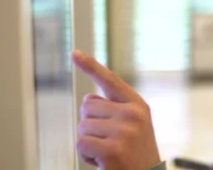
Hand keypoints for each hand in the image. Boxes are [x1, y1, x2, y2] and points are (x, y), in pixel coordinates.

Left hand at [72, 50, 160, 169]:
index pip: (110, 80)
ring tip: (108, 152)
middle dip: (91, 124)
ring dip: (89, 142)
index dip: (91, 65)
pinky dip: (86, 155)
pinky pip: (81, 143)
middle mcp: (133, 115)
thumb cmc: (136, 154)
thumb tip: (88, 99)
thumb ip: (113, 109)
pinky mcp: (112, 150)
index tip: (75, 52)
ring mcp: (123, 132)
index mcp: (138, 106)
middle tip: (109, 140)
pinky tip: (103, 161)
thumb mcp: (133, 126)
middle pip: (87, 106)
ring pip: (82, 126)